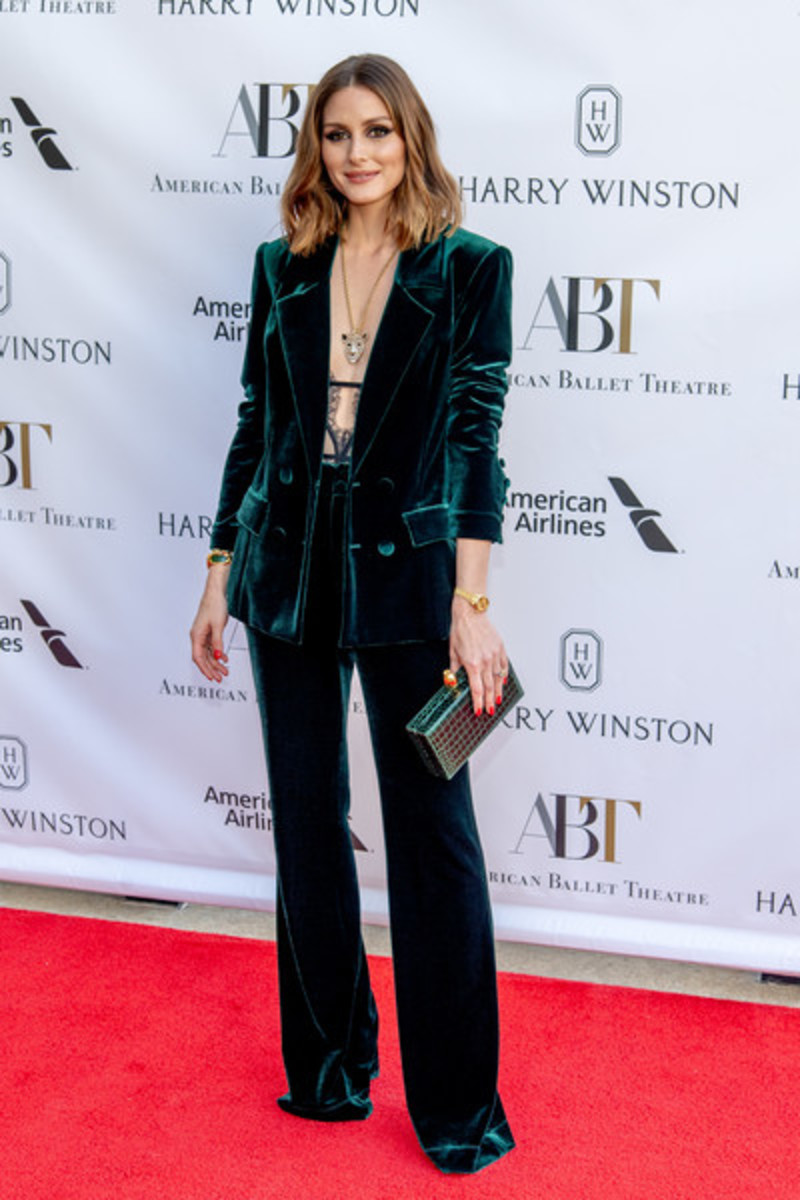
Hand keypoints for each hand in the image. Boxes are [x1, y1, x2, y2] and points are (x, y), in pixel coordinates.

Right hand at [190, 567, 229, 682]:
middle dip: (211, 669)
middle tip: (220, 678)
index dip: (205, 669)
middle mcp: (198, 636)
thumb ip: (217, 643)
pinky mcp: (209, 631)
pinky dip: (217, 653)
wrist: (216, 593)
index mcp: (196, 635)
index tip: (211, 677)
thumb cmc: (214, 605)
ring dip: (216, 662)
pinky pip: (211, 646)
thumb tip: (216, 657)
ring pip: (208, 653)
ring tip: (224, 670)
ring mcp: (203, 634)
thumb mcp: (218, 626)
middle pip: (203, 657)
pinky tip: (224, 658)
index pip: (198, 657)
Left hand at [449, 595, 508, 716]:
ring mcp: (494, 655)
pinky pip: (504, 666)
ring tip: (498, 701)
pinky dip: (504, 675)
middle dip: (489, 701)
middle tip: (490, 711)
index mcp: (472, 664)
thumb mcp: (453, 652)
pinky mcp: (500, 648)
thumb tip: (454, 681)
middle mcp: (485, 661)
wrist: (470, 613)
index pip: (476, 689)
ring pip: (498, 678)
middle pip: (489, 687)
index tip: (479, 711)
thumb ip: (455, 669)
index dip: (478, 702)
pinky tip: (504, 682)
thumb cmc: (461, 630)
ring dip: (498, 692)